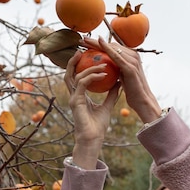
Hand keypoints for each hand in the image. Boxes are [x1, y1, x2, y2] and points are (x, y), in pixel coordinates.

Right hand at [64, 49, 119, 169]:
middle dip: (75, 60)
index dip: (80, 65)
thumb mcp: (107, 105)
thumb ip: (111, 94)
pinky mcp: (76, 101)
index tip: (90, 56)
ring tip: (103, 63)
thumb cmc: (98, 126)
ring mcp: (73, 98)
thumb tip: (118, 82)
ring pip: (76, 76)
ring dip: (90, 68)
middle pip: (70, 73)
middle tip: (85, 50)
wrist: (94, 139)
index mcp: (79, 95)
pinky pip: (82, 84)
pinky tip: (103, 74)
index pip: (77, 76)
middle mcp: (74, 95)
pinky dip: (92, 77)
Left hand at [81, 37, 161, 123]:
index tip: (86, 43)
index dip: (99, 44)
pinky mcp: (130, 67)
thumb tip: (105, 67)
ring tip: (85, 42)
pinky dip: (107, 49)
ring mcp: (133, 60)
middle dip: (96, 41)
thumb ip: (117, 70)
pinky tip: (98, 45)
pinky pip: (116, 56)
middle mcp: (133, 55)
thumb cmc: (132, 91)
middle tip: (82, 40)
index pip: (113, 47)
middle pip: (112, 45)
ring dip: (98, 43)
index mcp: (131, 57)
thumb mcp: (123, 77)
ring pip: (112, 48)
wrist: (142, 101)